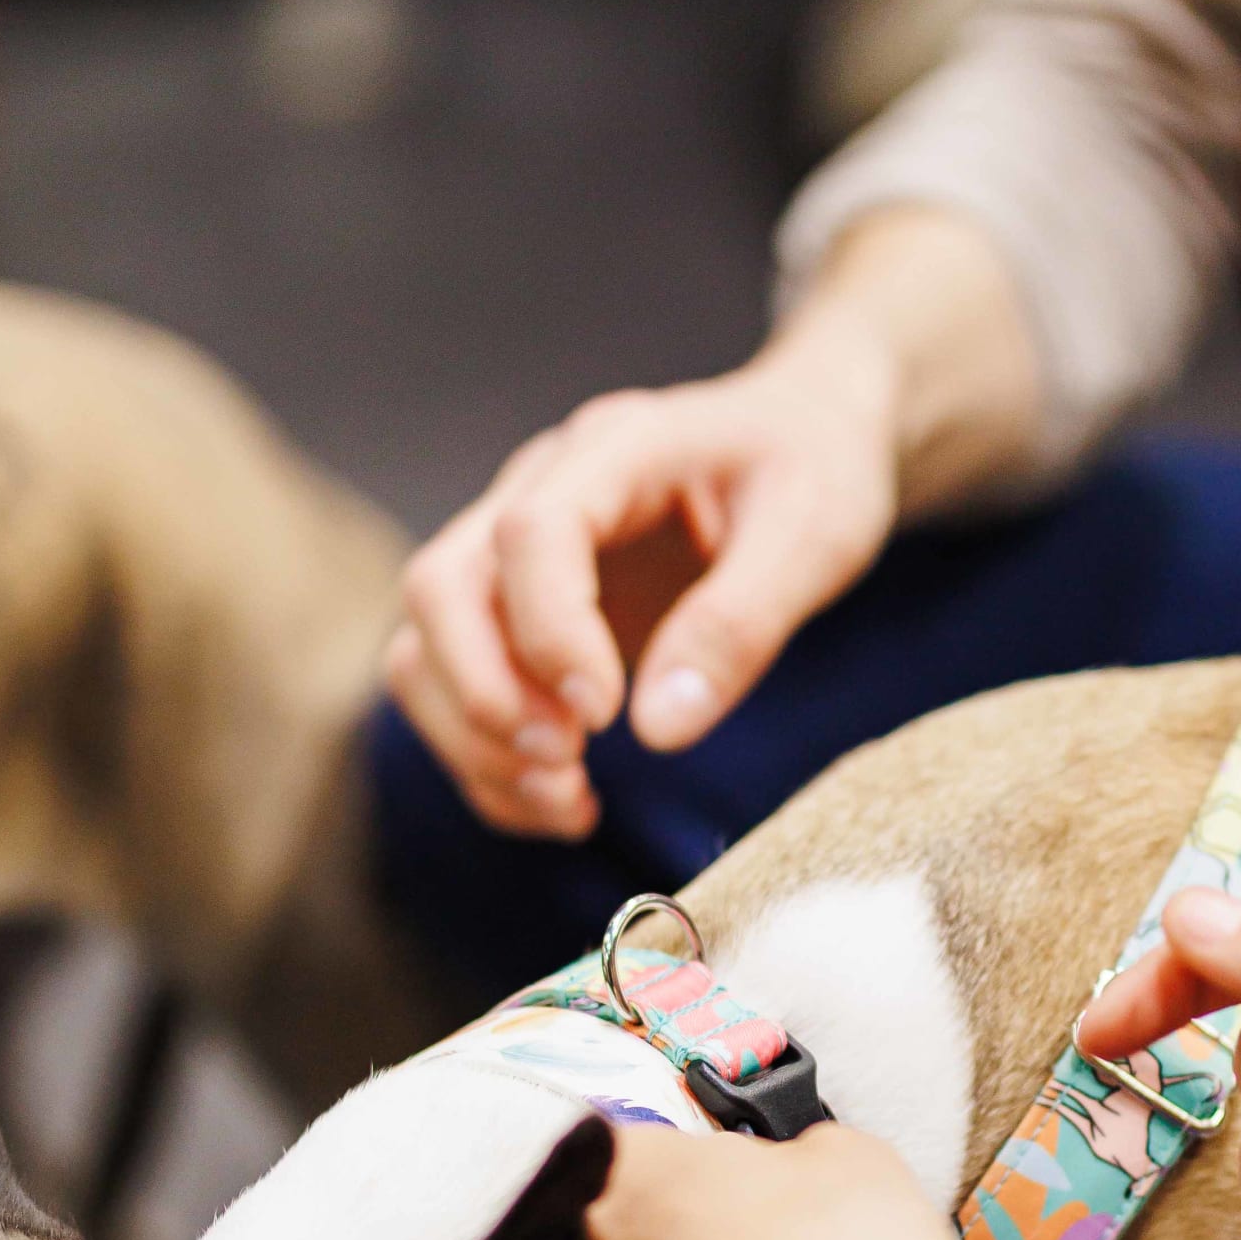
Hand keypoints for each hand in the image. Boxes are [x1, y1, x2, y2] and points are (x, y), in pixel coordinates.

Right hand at [386, 322, 902, 838]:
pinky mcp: (515, 612)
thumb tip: (658, 729)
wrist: (803, 440)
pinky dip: (487, 761)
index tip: (605, 714)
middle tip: (568, 765)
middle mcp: (539, 488)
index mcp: (616, 448)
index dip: (550, 633)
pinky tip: (564, 800)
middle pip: (442, 586)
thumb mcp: (814, 536)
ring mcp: (513, 552)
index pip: (530, 532)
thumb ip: (739, 625)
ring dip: (473, 739)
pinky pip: (453, 690)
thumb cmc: (811, 474)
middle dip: (486, 694)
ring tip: (569, 798)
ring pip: (426, 645)